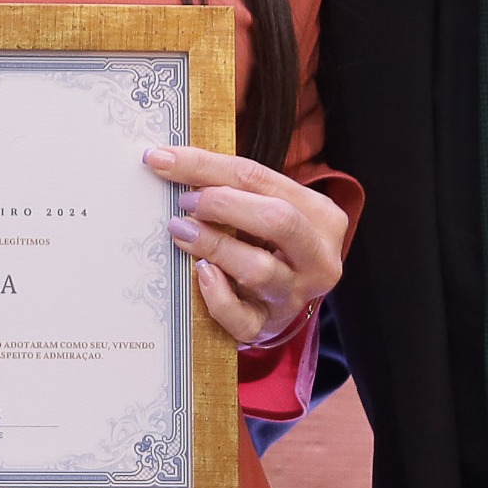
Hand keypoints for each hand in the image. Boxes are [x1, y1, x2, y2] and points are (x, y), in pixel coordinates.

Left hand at [146, 145, 348, 347]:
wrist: (278, 300)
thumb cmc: (267, 243)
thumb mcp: (264, 208)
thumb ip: (233, 185)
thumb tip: (170, 160)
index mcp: (322, 217)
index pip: (262, 179)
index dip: (209, 167)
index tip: (165, 160)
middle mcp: (318, 258)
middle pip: (277, 220)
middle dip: (223, 204)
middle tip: (185, 201)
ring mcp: (295, 296)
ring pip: (258, 269)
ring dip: (213, 244)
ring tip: (181, 231)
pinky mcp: (268, 327)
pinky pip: (240, 316)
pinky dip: (216, 295)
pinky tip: (200, 274)